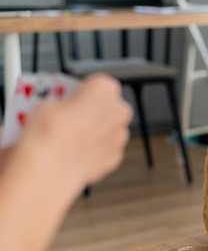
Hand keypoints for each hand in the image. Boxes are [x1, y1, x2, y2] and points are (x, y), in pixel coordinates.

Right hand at [19, 73, 132, 189]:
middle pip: (109, 105)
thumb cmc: (47, 131)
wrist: (49, 167)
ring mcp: (120, 135)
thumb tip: (58, 109)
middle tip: (70, 116)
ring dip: (96, 130)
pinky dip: (95, 150)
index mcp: (104, 88)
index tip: (72, 96)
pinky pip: (106, 149)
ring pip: (110, 128)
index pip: (99, 83)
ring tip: (71, 137)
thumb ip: (62, 102)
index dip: (83, 90)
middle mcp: (118, 110)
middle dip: (93, 110)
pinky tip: (75, 153)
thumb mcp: (44, 102)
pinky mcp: (115, 157)